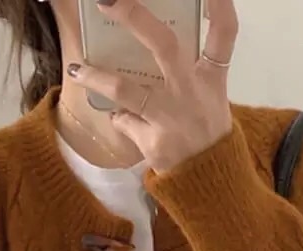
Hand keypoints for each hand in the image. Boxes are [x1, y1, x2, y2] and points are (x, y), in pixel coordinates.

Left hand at [67, 0, 238, 171]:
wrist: (207, 180)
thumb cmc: (205, 132)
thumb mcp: (210, 98)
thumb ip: (188, 71)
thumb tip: (148, 41)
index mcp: (211, 79)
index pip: (224, 33)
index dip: (220, 5)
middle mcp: (192, 93)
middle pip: (165, 46)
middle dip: (135, 18)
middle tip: (108, 1)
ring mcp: (171, 118)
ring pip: (127, 90)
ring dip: (98, 77)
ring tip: (78, 69)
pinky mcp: (154, 143)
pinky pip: (125, 121)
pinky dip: (118, 117)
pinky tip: (117, 116)